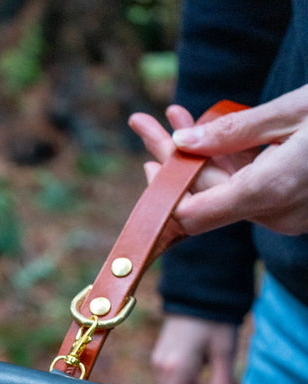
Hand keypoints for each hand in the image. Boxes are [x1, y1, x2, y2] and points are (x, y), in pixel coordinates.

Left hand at [129, 85, 307, 235]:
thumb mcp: (292, 113)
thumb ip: (234, 132)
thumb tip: (182, 143)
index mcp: (269, 191)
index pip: (192, 213)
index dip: (165, 191)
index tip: (147, 160)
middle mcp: (274, 213)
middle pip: (206, 197)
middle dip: (174, 159)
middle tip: (144, 124)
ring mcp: (285, 216)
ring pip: (227, 192)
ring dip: (201, 159)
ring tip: (175, 117)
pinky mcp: (294, 209)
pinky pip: (249, 191)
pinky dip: (231, 166)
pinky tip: (211, 136)